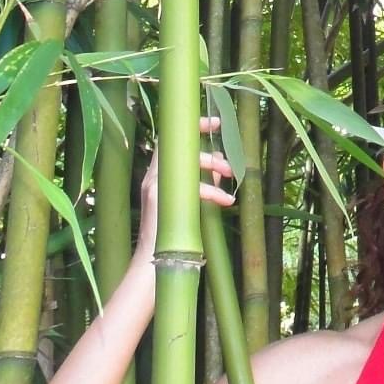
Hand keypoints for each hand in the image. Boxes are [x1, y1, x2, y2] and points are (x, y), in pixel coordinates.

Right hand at [133, 115, 236, 266]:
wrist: (153, 261)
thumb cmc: (171, 232)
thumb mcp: (189, 200)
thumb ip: (201, 180)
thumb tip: (219, 162)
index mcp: (157, 175)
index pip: (171, 142)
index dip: (193, 127)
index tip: (217, 122)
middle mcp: (152, 177)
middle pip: (178, 147)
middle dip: (209, 152)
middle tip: (229, 165)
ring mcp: (153, 187)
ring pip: (186, 163)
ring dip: (213, 166)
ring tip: (231, 175)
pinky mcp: (159, 199)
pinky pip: (190, 187)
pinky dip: (212, 192)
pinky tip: (226, 200)